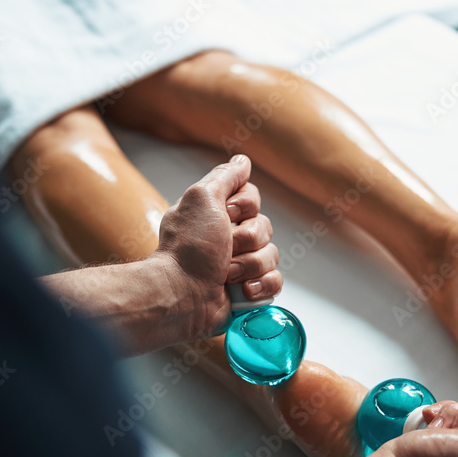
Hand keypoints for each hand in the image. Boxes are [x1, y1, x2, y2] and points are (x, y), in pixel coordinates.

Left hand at [152, 155, 281, 341]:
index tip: (226, 214)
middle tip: (224, 249)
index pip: (252, 199)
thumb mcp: (202, 198)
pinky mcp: (248, 290)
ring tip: (226, 274)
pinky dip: (261, 286)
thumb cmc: (188, 248)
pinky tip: (243, 290)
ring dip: (250, 265)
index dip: (245, 207)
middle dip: (247, 240)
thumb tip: (242, 161)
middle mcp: (228, 237)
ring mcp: (240, 264)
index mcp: (217, 214)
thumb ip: (225, 177)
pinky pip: (275, 281)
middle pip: (265, 227)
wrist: (182, 295)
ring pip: (272, 255)